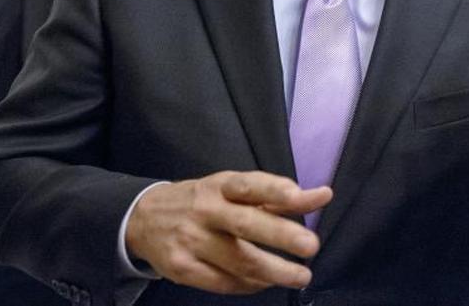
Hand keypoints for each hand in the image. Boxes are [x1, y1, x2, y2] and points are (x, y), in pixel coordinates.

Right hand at [125, 171, 331, 293]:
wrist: (144, 219)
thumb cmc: (204, 202)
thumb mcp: (235, 190)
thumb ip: (280, 196)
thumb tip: (324, 195)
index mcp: (220, 186)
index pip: (249, 184)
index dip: (274, 190)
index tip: (299, 196)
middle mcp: (205, 210)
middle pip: (246, 224)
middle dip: (281, 235)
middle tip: (311, 246)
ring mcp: (191, 241)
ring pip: (237, 260)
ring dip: (274, 271)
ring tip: (300, 276)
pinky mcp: (182, 268)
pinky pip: (223, 282)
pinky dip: (249, 285)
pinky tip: (266, 283)